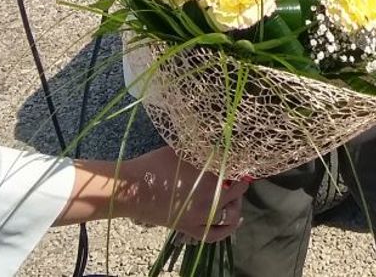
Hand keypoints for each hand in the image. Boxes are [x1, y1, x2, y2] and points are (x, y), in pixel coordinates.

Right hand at [71, 146, 246, 239]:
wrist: (132, 189)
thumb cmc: (154, 165)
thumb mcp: (182, 149)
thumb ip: (202, 147)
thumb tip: (218, 140)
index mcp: (210, 176)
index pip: (236, 170)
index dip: (242, 163)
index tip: (244, 156)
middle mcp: (210, 199)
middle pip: (236, 191)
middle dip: (239, 181)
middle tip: (237, 173)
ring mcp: (201, 217)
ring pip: (231, 214)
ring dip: (236, 203)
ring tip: (234, 194)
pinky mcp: (190, 229)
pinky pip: (215, 234)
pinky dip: (227, 229)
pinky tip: (234, 220)